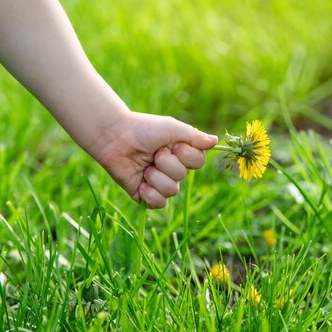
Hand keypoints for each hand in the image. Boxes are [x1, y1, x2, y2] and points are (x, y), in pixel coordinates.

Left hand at [93, 112, 217, 207]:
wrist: (115, 137)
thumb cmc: (143, 129)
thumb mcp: (172, 128)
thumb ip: (194, 136)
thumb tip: (215, 141)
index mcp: (181, 153)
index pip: (198, 162)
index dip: (186, 155)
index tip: (172, 144)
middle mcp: (172, 169)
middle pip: (182, 176)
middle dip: (166, 163)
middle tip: (154, 153)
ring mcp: (158, 182)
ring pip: (171, 190)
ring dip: (156, 176)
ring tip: (144, 166)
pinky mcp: (144, 194)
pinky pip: (158, 203)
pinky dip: (150, 194)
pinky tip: (141, 182)